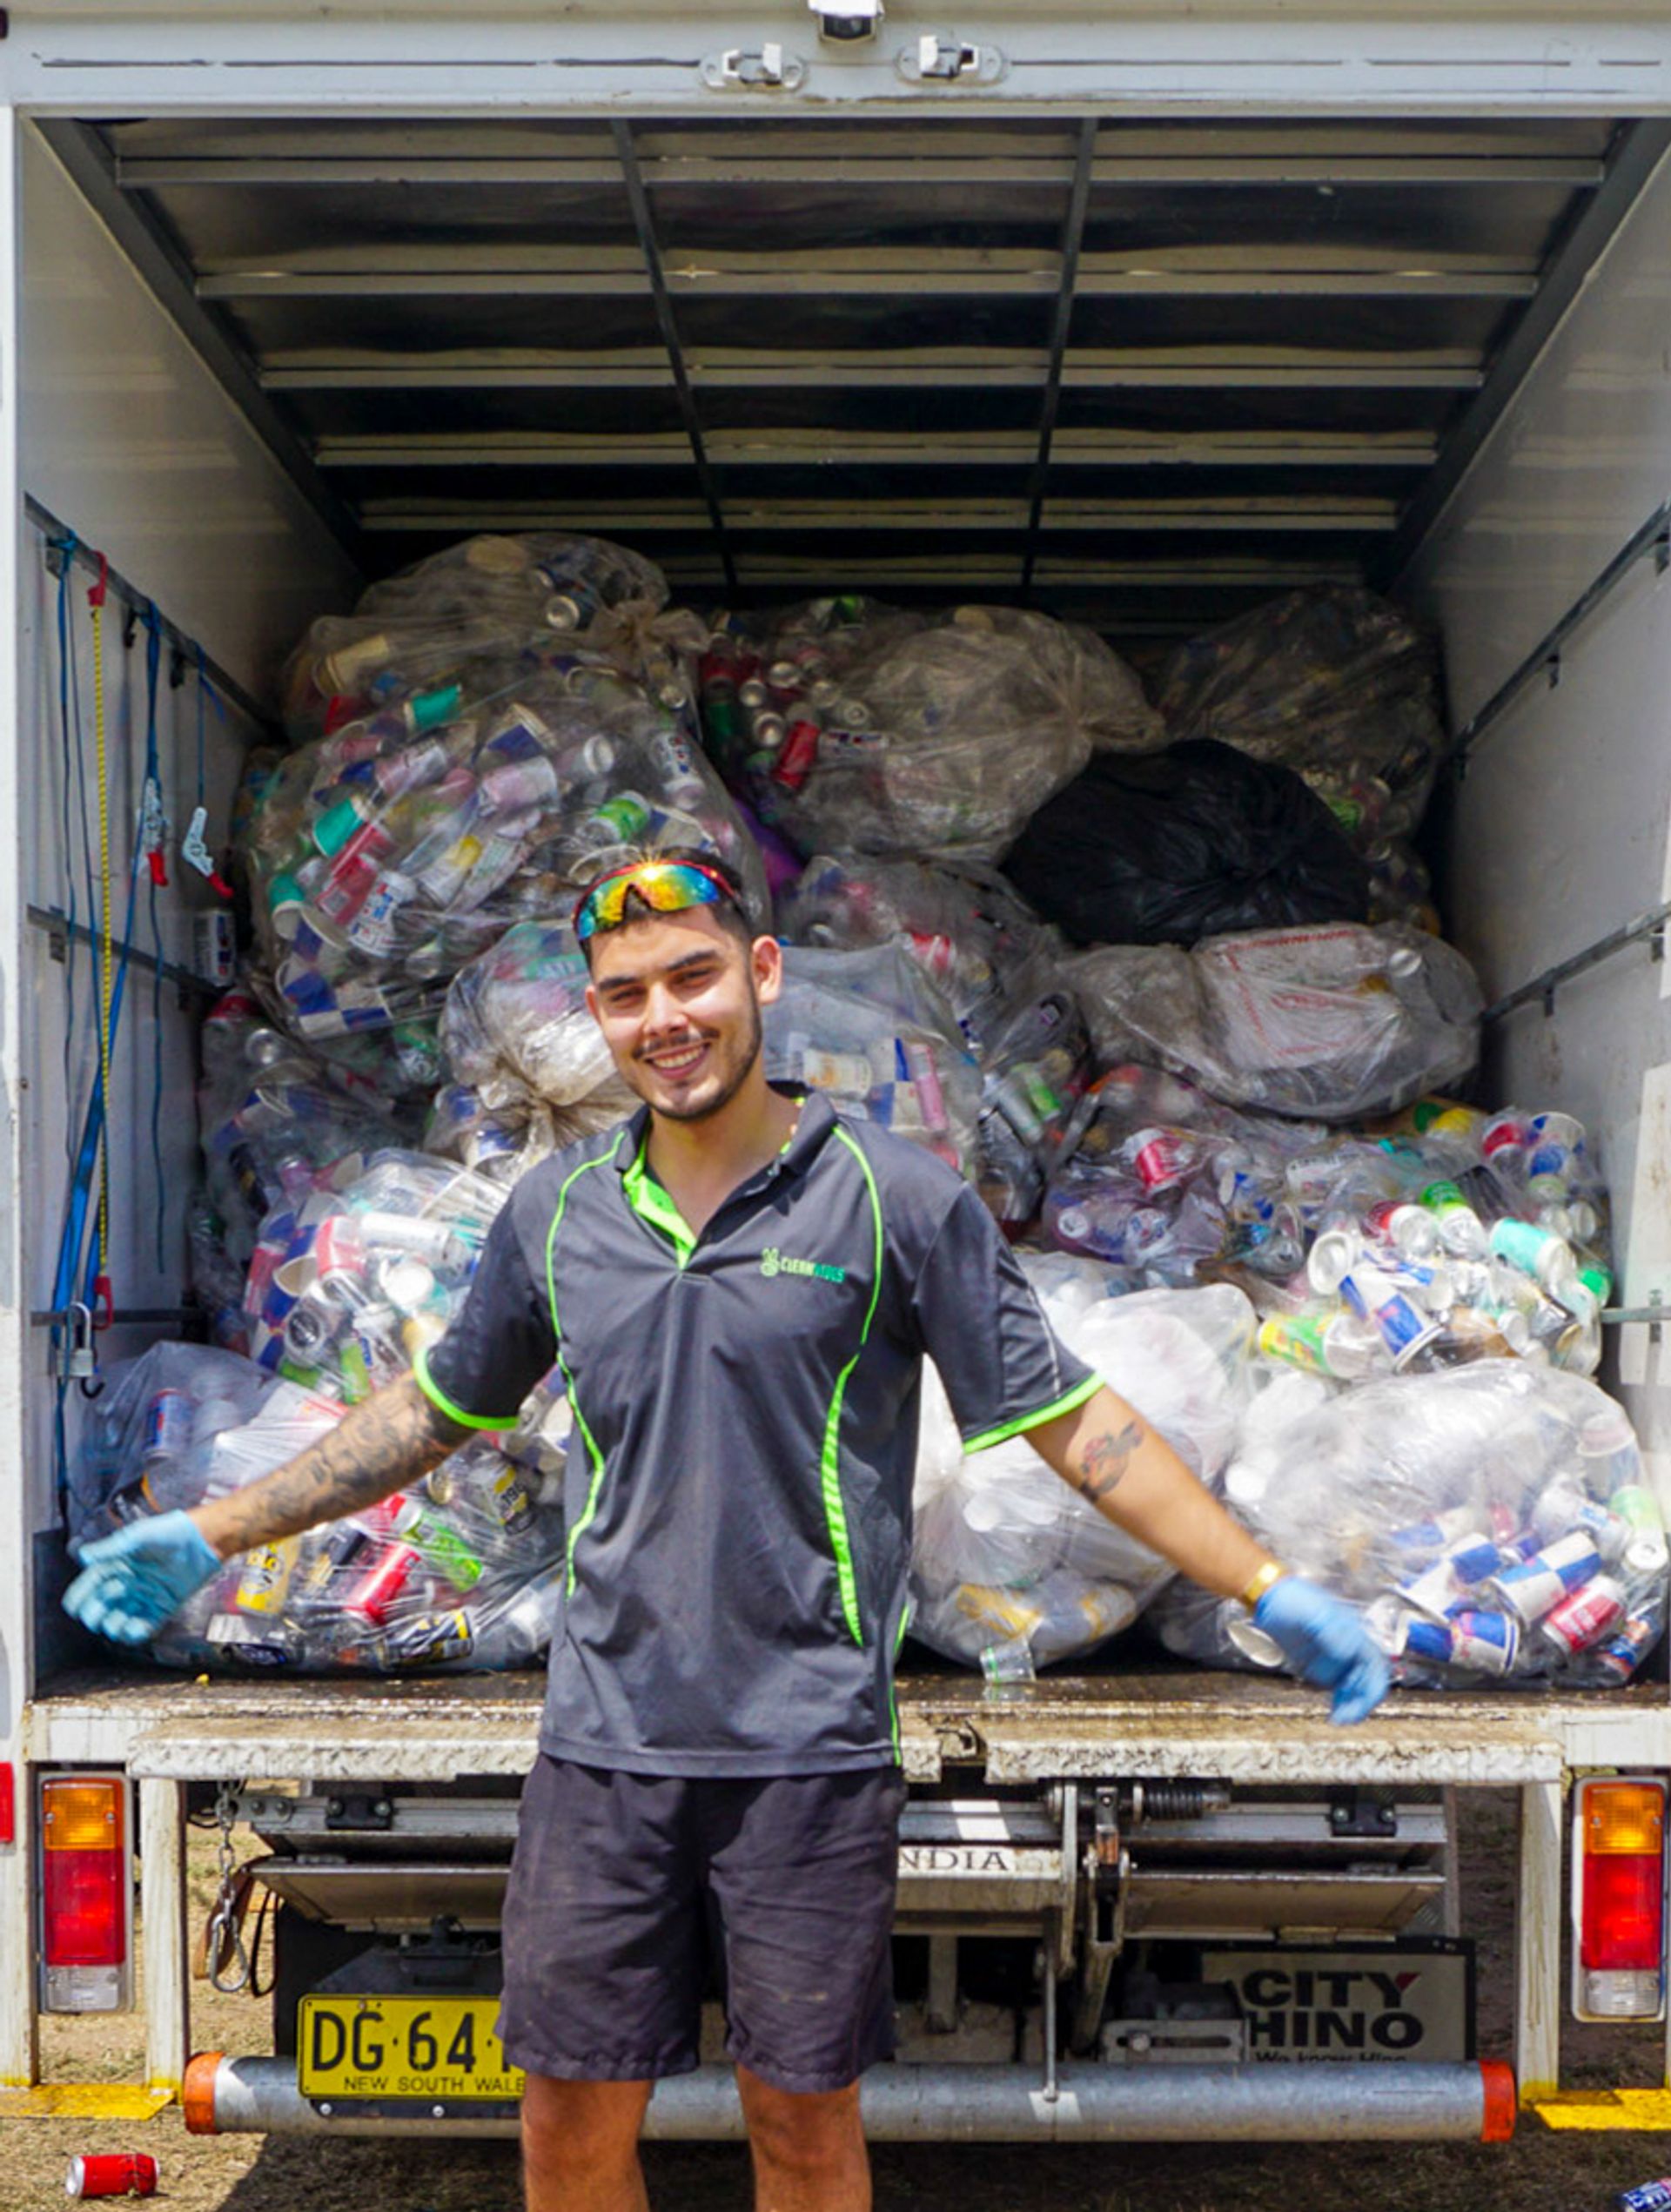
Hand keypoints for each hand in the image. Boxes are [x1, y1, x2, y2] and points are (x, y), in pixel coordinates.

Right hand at [63, 1511, 222, 1646]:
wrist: (202, 1542)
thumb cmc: (169, 1533)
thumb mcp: (137, 1537)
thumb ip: (111, 1548)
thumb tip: (83, 1556)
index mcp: (116, 1565)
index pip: (89, 1585)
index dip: (79, 1596)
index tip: (73, 1607)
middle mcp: (127, 1583)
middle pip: (99, 1607)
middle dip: (94, 1613)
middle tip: (98, 1613)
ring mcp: (143, 1597)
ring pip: (117, 1621)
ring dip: (112, 1626)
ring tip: (116, 1623)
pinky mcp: (161, 1608)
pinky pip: (142, 1628)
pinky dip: (135, 1633)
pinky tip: (134, 1628)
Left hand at [1254, 1575, 1389, 1725]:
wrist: (1270, 1598)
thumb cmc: (1293, 1600)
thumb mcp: (1314, 1613)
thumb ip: (1332, 1632)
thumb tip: (1348, 1652)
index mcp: (1355, 1635)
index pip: (1375, 1667)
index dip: (1373, 1687)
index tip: (1362, 1703)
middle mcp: (1349, 1650)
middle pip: (1367, 1683)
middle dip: (1361, 1703)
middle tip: (1346, 1718)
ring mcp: (1335, 1659)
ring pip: (1353, 1690)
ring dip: (1351, 1706)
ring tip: (1338, 1719)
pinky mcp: (1320, 1667)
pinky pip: (1337, 1690)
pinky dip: (1339, 1703)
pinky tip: (1334, 1713)